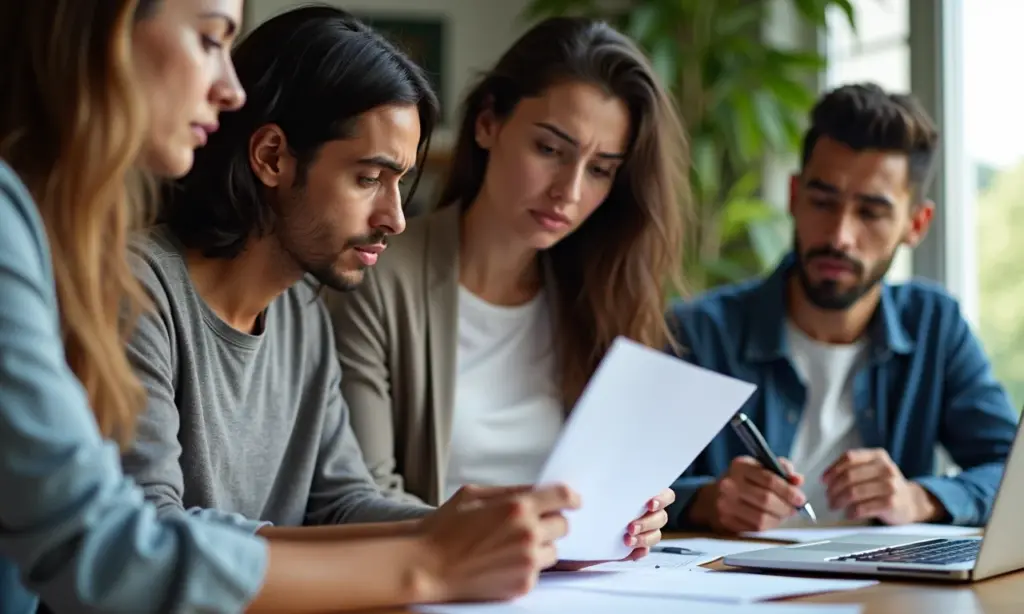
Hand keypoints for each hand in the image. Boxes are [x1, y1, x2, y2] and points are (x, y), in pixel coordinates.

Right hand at [416, 483, 579, 602]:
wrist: (427, 566)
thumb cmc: (444, 528)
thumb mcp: (474, 494)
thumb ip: (510, 490)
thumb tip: (537, 490)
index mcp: (517, 506)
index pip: (562, 496)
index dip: (571, 497)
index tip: (572, 500)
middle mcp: (528, 534)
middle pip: (563, 524)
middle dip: (550, 521)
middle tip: (531, 523)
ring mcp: (527, 562)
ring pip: (554, 550)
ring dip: (541, 545)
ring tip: (512, 545)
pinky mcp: (523, 584)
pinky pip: (538, 571)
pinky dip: (527, 566)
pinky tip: (503, 562)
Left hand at [553, 487, 674, 570]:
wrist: (572, 534)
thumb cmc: (585, 510)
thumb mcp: (593, 493)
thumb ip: (603, 485)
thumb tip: (598, 473)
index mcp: (639, 495)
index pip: (664, 494)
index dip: (661, 498)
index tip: (648, 503)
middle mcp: (644, 512)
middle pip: (661, 516)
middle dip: (648, 522)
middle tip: (630, 526)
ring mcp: (641, 531)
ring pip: (655, 534)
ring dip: (644, 538)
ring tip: (626, 540)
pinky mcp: (633, 548)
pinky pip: (644, 551)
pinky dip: (639, 551)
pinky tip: (630, 551)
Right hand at [689, 455, 806, 532]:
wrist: (714, 497)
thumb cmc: (743, 481)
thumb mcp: (759, 468)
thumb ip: (780, 470)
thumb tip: (797, 479)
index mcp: (740, 466)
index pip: (769, 479)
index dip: (789, 491)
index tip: (800, 498)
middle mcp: (729, 484)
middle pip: (766, 500)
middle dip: (786, 507)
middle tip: (794, 509)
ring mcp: (725, 504)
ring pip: (761, 518)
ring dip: (778, 519)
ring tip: (783, 515)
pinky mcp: (726, 521)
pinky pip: (754, 529)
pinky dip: (768, 526)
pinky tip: (770, 520)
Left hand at [823, 448, 941, 524]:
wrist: (911, 502)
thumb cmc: (885, 485)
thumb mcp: (873, 469)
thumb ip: (854, 468)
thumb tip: (827, 478)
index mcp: (878, 456)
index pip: (849, 457)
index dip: (833, 469)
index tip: (824, 480)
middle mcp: (885, 468)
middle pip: (849, 476)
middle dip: (833, 488)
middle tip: (828, 496)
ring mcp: (890, 486)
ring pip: (853, 492)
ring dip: (839, 501)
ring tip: (834, 505)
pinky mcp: (891, 503)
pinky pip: (862, 508)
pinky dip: (851, 512)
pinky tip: (849, 513)